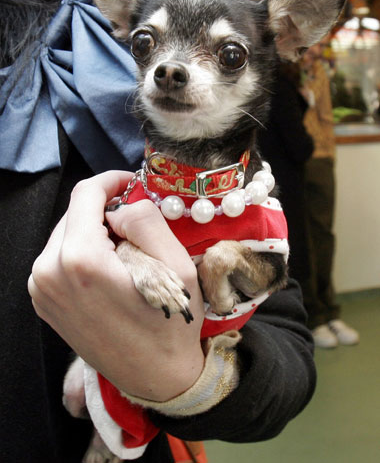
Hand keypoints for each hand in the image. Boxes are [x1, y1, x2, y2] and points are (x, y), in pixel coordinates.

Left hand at [28, 171, 204, 400]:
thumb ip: (145, 220)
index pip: (85, 194)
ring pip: (66, 234)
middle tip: (137, 226)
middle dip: (105, 209)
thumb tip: (120, 205)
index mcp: (80, 259)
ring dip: (95, 232)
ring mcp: (41, 289)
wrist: (155, 377)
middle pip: (74, 214)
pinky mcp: (43, 301)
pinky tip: (110, 271)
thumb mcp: (175, 265)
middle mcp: (48, 272)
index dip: (111, 180)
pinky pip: (60, 258)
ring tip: (126, 253)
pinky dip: (84, 253)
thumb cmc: (171, 323)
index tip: (132, 183)